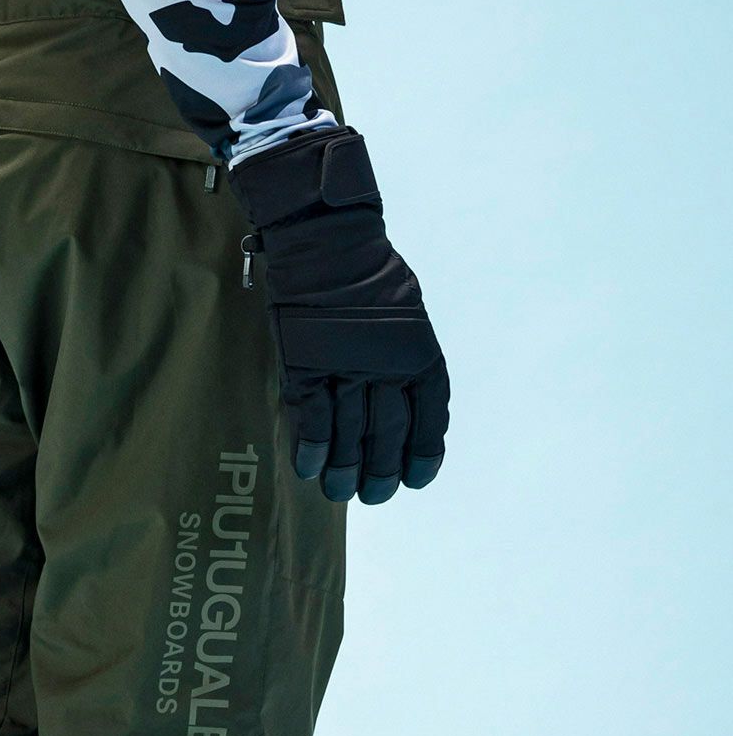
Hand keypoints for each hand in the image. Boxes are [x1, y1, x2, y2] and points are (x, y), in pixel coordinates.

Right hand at [232, 126, 448, 503]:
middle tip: (373, 496)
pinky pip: (313, 416)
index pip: (430, 416)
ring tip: (340, 493)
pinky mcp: (306, 364)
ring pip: (349, 433)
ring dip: (345, 469)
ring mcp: (344, 365)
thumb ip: (405, 358)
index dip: (424, 452)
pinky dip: (313, 447)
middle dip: (381, 471)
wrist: (325, 239)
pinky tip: (311, 469)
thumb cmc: (367, 274)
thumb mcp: (405, 313)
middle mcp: (386, 364)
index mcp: (420, 352)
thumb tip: (403, 404)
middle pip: (388, 433)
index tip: (415, 480)